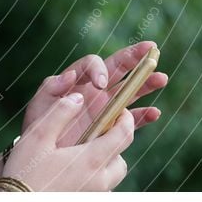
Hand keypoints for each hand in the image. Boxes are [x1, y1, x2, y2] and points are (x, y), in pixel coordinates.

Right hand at [2, 93, 134, 190]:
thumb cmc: (25, 170)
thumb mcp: (38, 135)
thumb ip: (60, 113)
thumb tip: (78, 97)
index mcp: (90, 160)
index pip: (123, 136)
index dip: (126, 119)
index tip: (121, 110)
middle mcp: (99, 181)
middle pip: (121, 158)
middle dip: (116, 142)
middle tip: (99, 132)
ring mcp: (94, 195)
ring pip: (113, 176)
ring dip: (107, 162)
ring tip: (85, 153)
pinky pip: (101, 189)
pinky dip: (96, 178)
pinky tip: (75, 173)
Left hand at [22, 41, 167, 146]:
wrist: (44, 153)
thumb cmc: (39, 126)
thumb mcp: (39, 104)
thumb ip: (51, 87)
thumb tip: (70, 75)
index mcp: (77, 80)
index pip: (93, 64)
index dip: (99, 69)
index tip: (101, 84)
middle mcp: (94, 90)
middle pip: (118, 68)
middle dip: (135, 57)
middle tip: (152, 48)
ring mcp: (105, 108)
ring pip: (130, 91)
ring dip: (146, 84)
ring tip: (162, 77)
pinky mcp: (111, 127)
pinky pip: (131, 120)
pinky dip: (144, 116)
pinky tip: (154, 113)